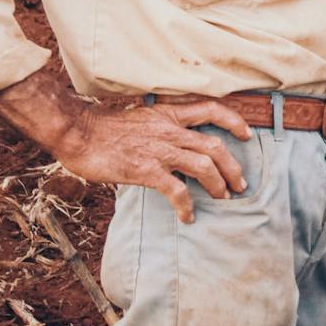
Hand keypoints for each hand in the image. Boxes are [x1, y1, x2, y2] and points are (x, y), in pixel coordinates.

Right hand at [0, 67, 250, 222]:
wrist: (78, 132)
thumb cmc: (105, 128)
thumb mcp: (142, 119)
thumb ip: (162, 129)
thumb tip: (176, 145)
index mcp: (170, 115)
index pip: (212, 110)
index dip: (234, 121)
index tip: (247, 135)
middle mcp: (170, 130)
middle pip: (215, 145)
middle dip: (233, 167)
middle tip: (240, 184)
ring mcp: (159, 150)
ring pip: (203, 166)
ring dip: (218, 185)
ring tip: (223, 198)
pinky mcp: (145, 170)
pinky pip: (176, 189)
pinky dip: (186, 205)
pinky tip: (188, 216)